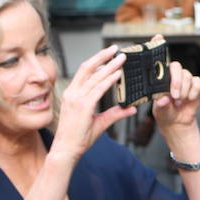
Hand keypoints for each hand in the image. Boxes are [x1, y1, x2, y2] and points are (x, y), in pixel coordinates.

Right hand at [50, 45, 135, 162]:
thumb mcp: (100, 122)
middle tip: (116, 48)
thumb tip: (132, 108)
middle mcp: (72, 93)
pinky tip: (118, 74)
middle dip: (102, 56)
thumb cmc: (79, 137)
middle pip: (88, 68)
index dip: (97, 61)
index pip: (85, 72)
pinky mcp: (83, 106)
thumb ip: (116, 114)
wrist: (67, 150)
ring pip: (94, 76)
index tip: (109, 55)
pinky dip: (108, 80)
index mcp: (72, 94)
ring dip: (109, 66)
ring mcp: (76, 99)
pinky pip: (98, 89)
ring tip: (121, 58)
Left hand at [153, 58, 199, 134]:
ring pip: (187, 76)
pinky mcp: (196, 85)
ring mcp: (185, 80)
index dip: (167, 77)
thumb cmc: (166, 112)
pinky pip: (198, 83)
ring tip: (180, 101)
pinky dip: (194, 92)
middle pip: (177, 67)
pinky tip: (189, 99)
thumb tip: (163, 100)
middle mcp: (173, 76)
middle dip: (177, 82)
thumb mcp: (160, 110)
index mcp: (161, 79)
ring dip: (184, 91)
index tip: (169, 92)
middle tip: (175, 97)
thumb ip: (161, 104)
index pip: (164, 68)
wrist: (177, 121)